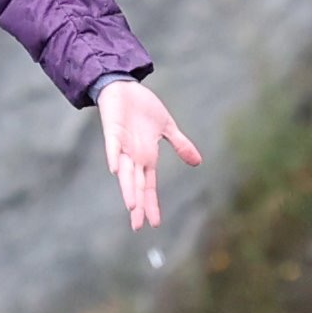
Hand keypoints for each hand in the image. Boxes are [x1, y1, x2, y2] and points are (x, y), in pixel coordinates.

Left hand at [96, 78, 201, 230]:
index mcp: (146, 156)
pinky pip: (113, 146)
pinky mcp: (113, 130)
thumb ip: (180, 145)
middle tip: (138, 226)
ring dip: (128, 187)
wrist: (124, 86)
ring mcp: (122, 144)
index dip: (151, 203)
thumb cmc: (142, 107)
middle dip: (138, 205)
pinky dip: (114, 156)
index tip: (155, 224)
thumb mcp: (167, 127)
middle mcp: (133, 155)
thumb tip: (198, 162)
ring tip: (132, 205)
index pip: (148, 185)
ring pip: (124, 171)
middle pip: (135, 185)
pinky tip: (114, 169)